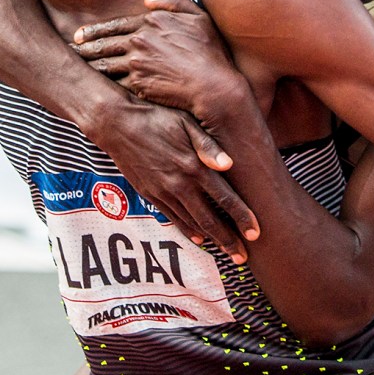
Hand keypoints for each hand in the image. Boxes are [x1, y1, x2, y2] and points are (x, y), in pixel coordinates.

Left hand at [73, 0, 236, 117]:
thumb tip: (149, 0)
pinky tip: (93, 86)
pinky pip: (115, 83)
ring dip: (87, 66)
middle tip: (68, 51)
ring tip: (73, 69)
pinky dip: (103, 84)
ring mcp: (136, 63)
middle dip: (83, 48)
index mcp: (150, 22)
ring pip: (104, 65)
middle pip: (103, 45)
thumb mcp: (198, 18)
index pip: (114, 25)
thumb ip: (174, 2)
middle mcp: (139, 41)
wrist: (214, 86)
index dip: (94, 31)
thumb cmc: (210, 52)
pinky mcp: (138, 85)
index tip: (80, 35)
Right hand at [96, 95, 257, 263]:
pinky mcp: (150, 194)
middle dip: (229, 240)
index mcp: (194, 166)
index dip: (242, 218)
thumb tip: (229, 164)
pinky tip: (200, 239)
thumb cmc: (158, 117)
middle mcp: (180, 184)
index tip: (256, 234)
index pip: (225, 198)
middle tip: (244, 257)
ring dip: (211, 240)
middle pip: (210, 219)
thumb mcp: (186, 123)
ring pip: (192, 223)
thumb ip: (208, 145)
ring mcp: (163, 192)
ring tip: (228, 252)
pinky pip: (172, 218)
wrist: (117, 123)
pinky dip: (188, 231)